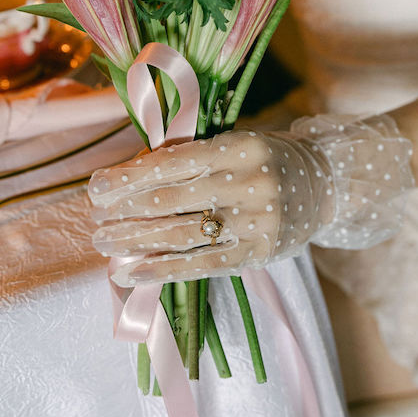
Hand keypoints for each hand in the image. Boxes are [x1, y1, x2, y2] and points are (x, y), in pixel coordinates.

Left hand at [90, 128, 325, 285]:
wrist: (322, 183)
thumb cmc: (261, 158)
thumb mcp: (230, 143)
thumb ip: (186, 157)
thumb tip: (126, 176)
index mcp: (240, 146)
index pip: (173, 162)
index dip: (130, 177)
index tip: (96, 187)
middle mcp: (250, 183)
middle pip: (172, 200)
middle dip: (125, 211)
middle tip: (95, 219)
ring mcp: (257, 221)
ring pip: (182, 235)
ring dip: (135, 241)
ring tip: (104, 243)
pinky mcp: (259, 253)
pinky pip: (203, 266)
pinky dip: (162, 270)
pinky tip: (132, 273)